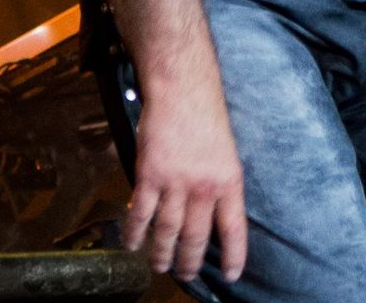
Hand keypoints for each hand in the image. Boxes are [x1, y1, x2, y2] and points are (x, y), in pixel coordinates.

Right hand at [124, 84, 246, 283]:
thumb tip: (210, 213)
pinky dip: (134, 233)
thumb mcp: (224, 152)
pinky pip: (140, 214)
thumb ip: (217, 183)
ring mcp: (176, 183)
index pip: (233, 227)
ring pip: (167, 232)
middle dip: (190, 261)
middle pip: (196, 237)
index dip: (233, 255)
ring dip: (161, 253)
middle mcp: (205, 186)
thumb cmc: (206, 116)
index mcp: (229, 180)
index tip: (230, 275)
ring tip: (159, 265)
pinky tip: (132, 243)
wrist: (183, 89)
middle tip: (185, 274)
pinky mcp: (150, 175)